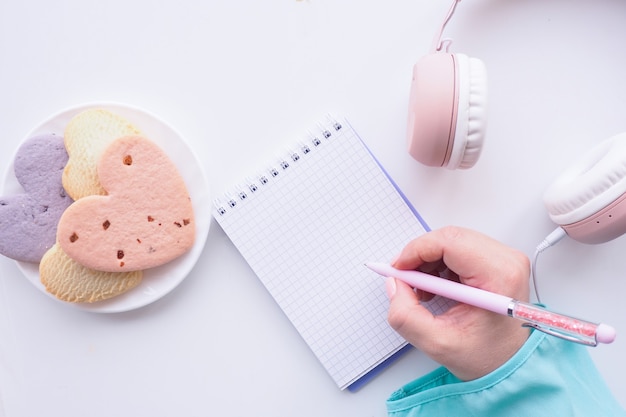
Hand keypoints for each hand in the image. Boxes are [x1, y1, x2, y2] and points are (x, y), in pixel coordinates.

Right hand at [386, 226, 530, 380]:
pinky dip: (440, 263)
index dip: (416, 251)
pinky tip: (436, 286)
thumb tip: (394, 284)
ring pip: (452, 241)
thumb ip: (405, 315)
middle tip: (405, 279)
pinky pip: (460, 249)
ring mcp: (504, 259)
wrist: (511, 364)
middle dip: (420, 255)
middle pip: (450, 238)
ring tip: (423, 290)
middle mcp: (507, 261)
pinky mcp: (498, 261)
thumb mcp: (437, 343)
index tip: (398, 269)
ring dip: (429, 261)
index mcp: (499, 277)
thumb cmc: (486, 357)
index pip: (449, 242)